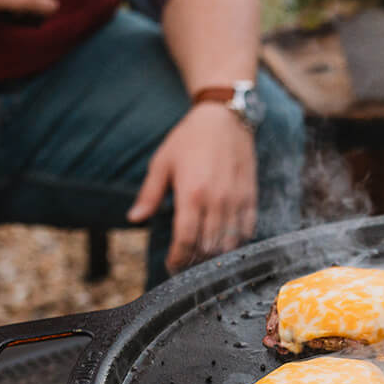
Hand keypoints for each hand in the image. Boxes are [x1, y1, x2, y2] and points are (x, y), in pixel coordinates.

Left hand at [127, 103, 257, 273]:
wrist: (225, 116)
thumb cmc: (190, 138)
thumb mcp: (162, 162)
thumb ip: (149, 194)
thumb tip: (133, 219)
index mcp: (191, 194)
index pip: (185, 240)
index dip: (178, 259)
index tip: (171, 266)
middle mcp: (216, 200)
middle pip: (207, 247)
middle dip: (194, 261)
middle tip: (185, 265)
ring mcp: (236, 200)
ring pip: (228, 244)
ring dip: (214, 256)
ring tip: (202, 257)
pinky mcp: (250, 197)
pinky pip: (246, 231)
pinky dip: (235, 243)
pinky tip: (223, 242)